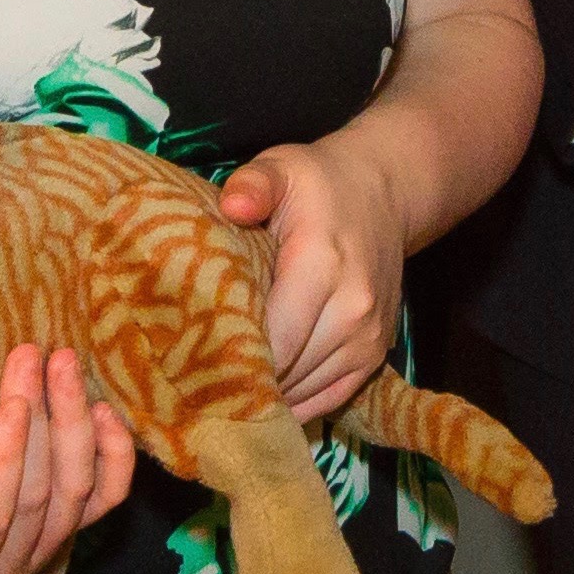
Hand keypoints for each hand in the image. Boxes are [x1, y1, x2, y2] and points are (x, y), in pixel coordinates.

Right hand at [0, 345, 135, 573]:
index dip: (7, 462)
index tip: (13, 401)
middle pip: (41, 501)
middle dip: (43, 422)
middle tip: (33, 354)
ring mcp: (41, 553)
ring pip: (79, 494)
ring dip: (76, 424)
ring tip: (62, 361)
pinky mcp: (63, 529)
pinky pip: (106, 499)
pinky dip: (113, 456)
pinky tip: (104, 409)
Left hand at [217, 141, 405, 421]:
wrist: (383, 193)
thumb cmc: (318, 183)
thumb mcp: (282, 168)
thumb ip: (254, 184)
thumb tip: (231, 206)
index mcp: (322, 264)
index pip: (275, 338)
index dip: (231, 359)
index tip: (190, 365)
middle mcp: (352, 308)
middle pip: (288, 371)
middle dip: (242, 380)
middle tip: (194, 384)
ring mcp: (368, 336)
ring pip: (307, 390)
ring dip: (268, 395)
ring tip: (222, 392)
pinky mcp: (375, 353)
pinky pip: (331, 398)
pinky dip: (297, 404)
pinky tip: (263, 400)